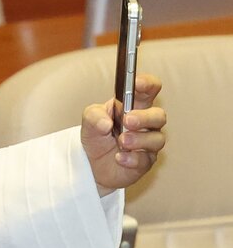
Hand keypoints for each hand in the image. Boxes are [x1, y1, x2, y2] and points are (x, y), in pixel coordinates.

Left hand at [81, 73, 165, 194]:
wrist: (92, 163)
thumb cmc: (98, 135)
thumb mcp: (89, 120)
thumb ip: (94, 115)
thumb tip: (106, 123)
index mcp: (135, 105)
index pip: (150, 89)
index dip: (148, 84)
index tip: (137, 83)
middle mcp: (146, 123)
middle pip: (159, 115)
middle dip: (144, 117)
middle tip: (128, 121)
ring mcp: (148, 143)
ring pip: (156, 139)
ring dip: (138, 140)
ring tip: (121, 142)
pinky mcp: (145, 161)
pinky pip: (145, 160)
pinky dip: (131, 158)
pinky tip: (119, 158)